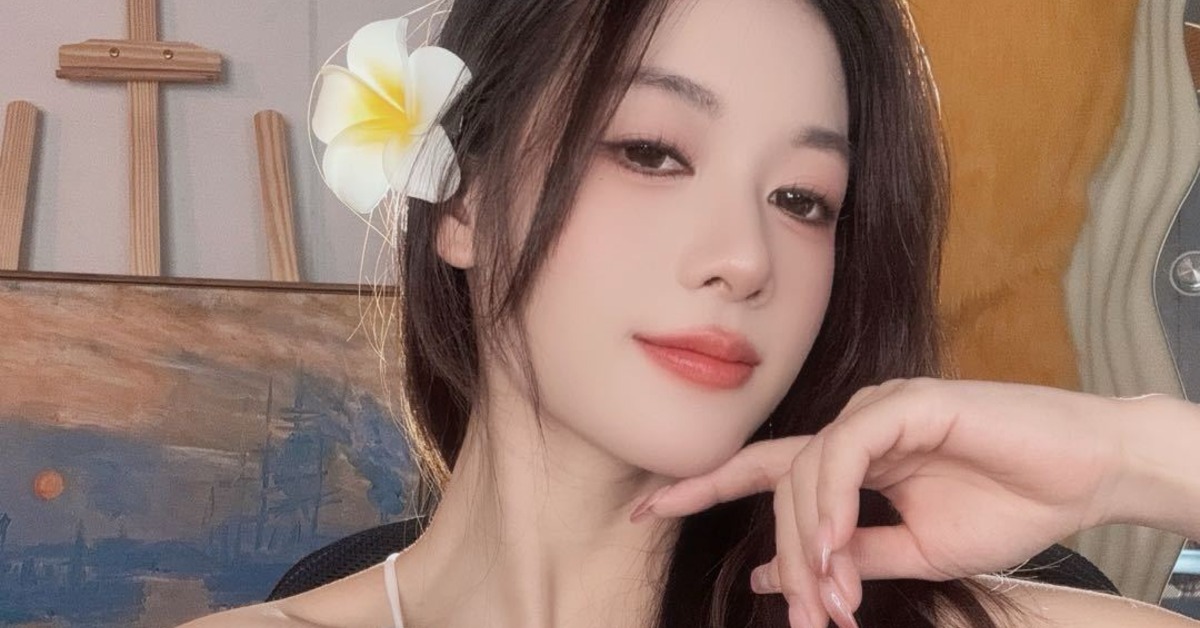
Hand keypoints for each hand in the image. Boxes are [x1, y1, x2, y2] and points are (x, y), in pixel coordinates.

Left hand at [631, 378, 1141, 627]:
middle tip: (802, 616)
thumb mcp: (913, 550)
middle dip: (783, 556)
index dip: (702, 486)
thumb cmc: (1008, 507)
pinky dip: (832, 502)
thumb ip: (846, 555)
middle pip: (780, 485)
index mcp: (850, 457)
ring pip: (805, 472)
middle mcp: (853, 427)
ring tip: (825, 600)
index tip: (646, 510)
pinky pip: (844, 452)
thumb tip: (772, 572)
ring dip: (808, 544)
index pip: (762, 470)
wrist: (1084, 479)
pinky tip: (835, 548)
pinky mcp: (906, 403)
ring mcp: (876, 410)